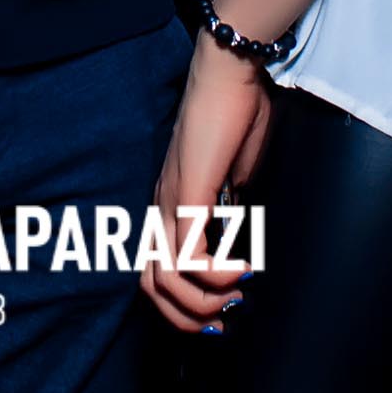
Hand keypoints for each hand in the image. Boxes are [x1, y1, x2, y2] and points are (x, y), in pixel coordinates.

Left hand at [141, 38, 271, 335]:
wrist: (229, 72)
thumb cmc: (236, 115)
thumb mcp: (236, 174)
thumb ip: (231, 205)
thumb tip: (239, 235)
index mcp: (170, 204)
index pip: (155, 269)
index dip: (183, 302)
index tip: (221, 310)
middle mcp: (161, 207)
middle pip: (151, 285)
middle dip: (188, 317)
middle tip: (226, 319)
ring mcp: (171, 200)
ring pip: (164, 279)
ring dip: (204, 301)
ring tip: (237, 294)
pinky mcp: (188, 192)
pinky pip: (190, 253)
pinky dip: (216, 275)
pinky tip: (241, 270)